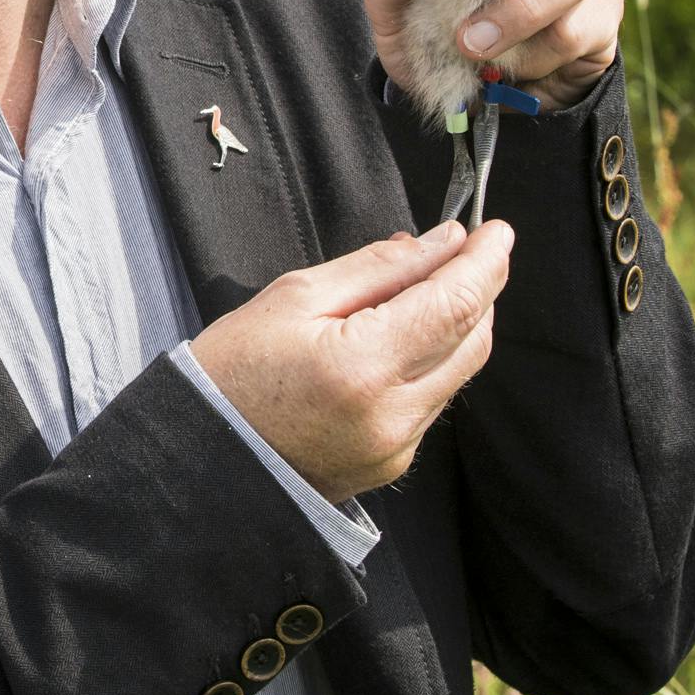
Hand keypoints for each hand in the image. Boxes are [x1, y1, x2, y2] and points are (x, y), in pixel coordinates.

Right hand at [191, 222, 512, 503]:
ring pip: (458, 371)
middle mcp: (393, 416)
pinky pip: (432, 400)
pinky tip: (398, 337)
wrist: (200, 458)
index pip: (455, 305)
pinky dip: (429, 361)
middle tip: (464, 250)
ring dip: (455, 325)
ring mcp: (397, 448)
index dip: (484, 263)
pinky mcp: (393, 463)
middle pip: (472, 340)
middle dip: (478, 290)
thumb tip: (443, 242)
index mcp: (363, 368)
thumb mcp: (295, 297)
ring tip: (420, 289)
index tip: (494, 231)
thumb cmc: (232, 371)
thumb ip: (379, 268)